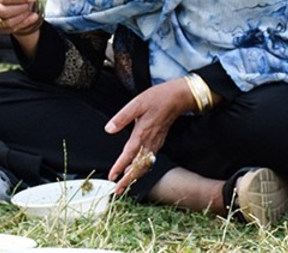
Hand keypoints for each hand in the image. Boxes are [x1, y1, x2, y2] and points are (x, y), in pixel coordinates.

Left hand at [104, 78, 194, 194]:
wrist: (178, 98)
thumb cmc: (157, 98)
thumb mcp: (136, 104)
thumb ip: (122, 117)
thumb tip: (109, 129)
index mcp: (142, 133)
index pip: (129, 154)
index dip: (120, 167)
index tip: (112, 177)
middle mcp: (150, 141)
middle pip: (138, 166)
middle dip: (128, 180)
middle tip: (118, 190)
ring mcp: (156, 142)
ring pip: (145, 164)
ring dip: (135, 175)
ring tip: (125, 183)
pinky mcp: (159, 141)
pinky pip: (150, 159)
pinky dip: (143, 167)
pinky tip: (137, 168)